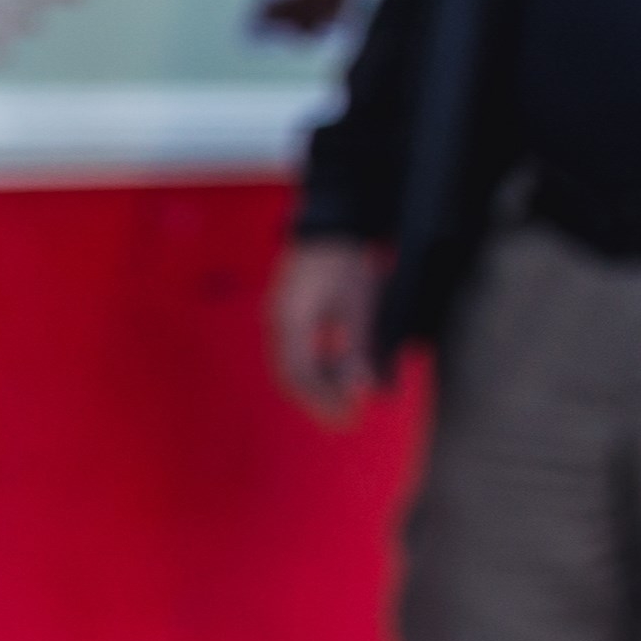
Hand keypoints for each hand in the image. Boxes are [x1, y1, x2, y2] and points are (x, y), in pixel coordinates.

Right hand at [268, 240, 393, 426]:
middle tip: (344, 418)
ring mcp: (280, 317)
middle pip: (292, 375)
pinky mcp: (289, 312)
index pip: (300, 375)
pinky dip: (317, 366)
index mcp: (290, 322)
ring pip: (293, 364)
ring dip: (318, 384)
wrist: (333, 223)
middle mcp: (278, 324)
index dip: (323, 400)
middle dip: (318, 399)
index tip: (346, 418)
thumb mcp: (358, 305)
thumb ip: (357, 347)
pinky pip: (297, 350)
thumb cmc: (345, 259)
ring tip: (343, 398)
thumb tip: (361, 387)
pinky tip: (336, 372)